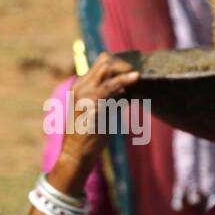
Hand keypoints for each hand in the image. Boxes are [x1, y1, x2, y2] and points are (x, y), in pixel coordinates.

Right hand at [53, 53, 138, 194]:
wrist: (77, 154)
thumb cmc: (90, 136)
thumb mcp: (102, 112)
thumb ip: (112, 98)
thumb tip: (128, 89)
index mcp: (80, 87)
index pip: (101, 64)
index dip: (120, 65)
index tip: (133, 74)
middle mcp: (79, 85)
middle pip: (105, 60)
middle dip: (124, 64)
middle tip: (137, 75)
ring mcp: (83, 92)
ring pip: (107, 66)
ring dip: (125, 70)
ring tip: (138, 77)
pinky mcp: (90, 101)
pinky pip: (110, 84)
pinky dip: (125, 80)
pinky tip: (136, 78)